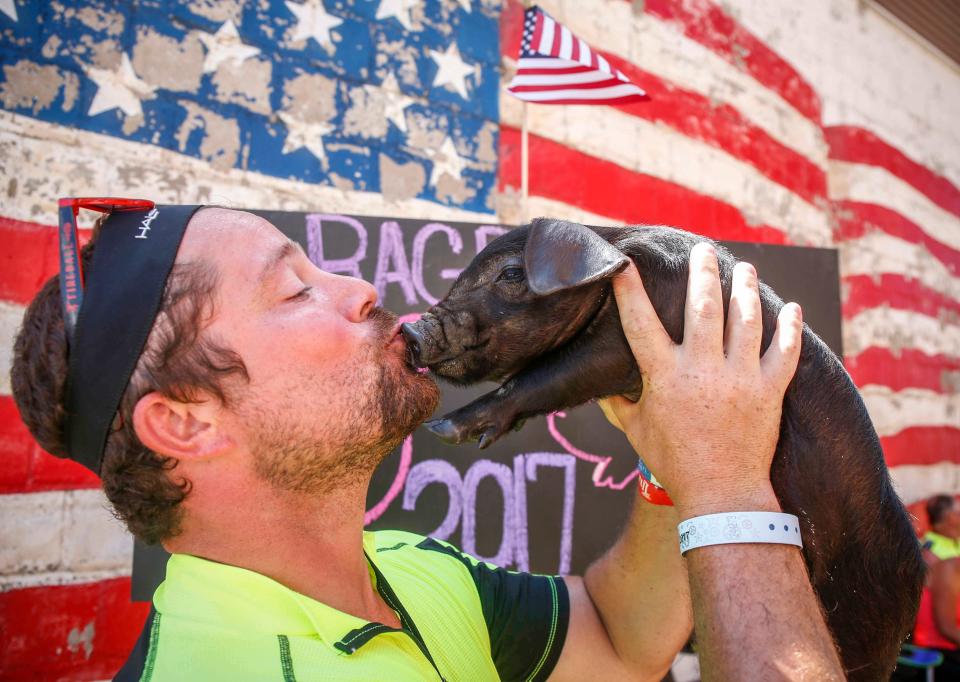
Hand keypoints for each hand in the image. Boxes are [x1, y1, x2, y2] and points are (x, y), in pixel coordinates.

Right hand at [600, 243, 802, 516]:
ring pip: (746, 319)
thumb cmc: (673, 463)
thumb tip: (600, 386)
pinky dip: (790, 327)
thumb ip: (619, 403)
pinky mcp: (769, 391)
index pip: (641, 323)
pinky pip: (785, 351)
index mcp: (666, 377)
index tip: (625, 263)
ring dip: (745, 288)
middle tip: (703, 250)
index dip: (629, 290)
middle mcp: (703, 370)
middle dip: (703, 272)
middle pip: (704, 306)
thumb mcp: (636, 431)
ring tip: (744, 269)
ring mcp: (740, 378)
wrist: (722, 495)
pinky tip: (790, 308)